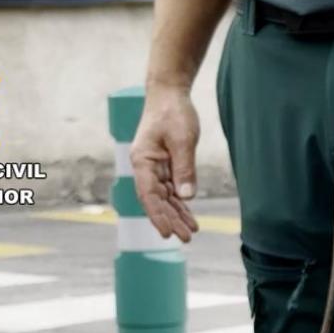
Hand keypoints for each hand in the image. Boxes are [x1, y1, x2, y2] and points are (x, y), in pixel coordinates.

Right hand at [129, 83, 200, 241]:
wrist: (169, 94)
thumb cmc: (173, 112)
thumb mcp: (182, 140)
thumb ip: (184, 168)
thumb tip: (187, 197)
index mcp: (142, 161)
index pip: (149, 195)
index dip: (158, 215)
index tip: (167, 232)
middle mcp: (145, 167)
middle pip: (156, 200)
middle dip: (171, 220)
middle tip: (186, 238)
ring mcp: (154, 168)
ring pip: (165, 198)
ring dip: (177, 215)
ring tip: (191, 232)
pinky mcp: (165, 166)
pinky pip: (172, 190)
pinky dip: (181, 204)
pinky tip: (190, 217)